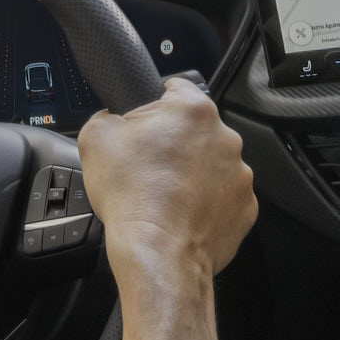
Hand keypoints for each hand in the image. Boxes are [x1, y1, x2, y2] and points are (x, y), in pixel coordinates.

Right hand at [77, 78, 258, 289]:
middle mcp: (225, 138)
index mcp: (193, 111)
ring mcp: (239, 174)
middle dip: (173, 143)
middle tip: (148, 166)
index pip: (176, 87)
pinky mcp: (245, 207)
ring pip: (211, 164)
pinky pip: (223, 197)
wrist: (158, 253)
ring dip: (191, 174)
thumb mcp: (95, 139)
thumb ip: (104, 117)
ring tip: (164, 195)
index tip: (146, 119)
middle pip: (194, 130)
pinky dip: (205, 203)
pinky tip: (182, 213)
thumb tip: (109, 120)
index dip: (154, 102)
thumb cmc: (133, 198)